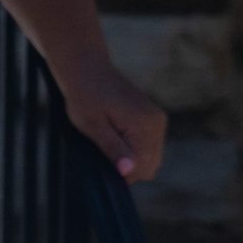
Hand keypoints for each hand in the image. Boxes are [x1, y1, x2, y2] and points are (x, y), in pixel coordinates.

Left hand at [59, 56, 167, 183]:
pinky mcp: (153, 119)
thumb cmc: (84, 96)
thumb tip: (128, 171)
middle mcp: (157, 123)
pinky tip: (116, 135)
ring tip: (109, 140)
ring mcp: (158, 120)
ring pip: (151, 158)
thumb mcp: (92, 126)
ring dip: (131, 157)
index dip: (123, 173)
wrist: (88, 69)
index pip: (144, 167)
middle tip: (104, 150)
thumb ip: (113, 148)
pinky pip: (149, 147)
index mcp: (145, 124)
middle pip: (151, 166)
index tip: (103, 160)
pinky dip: (134, 148)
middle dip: (128, 166)